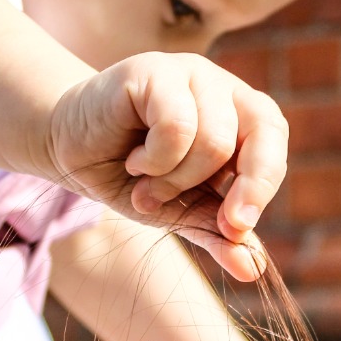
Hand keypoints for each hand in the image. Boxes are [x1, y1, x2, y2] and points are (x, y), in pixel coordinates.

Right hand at [45, 53, 287, 282]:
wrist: (68, 150)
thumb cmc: (130, 175)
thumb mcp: (179, 210)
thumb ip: (216, 232)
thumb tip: (252, 269)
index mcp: (240, 116)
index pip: (272, 143)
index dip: (262, 187)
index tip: (237, 228)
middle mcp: (221, 88)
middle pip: (262, 133)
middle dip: (244, 187)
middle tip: (222, 222)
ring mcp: (188, 74)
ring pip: (215, 139)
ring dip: (178, 180)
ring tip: (148, 183)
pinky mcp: (152, 71)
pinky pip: (177, 126)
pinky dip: (156, 160)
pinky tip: (134, 160)